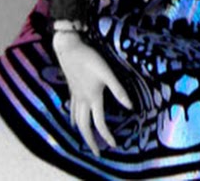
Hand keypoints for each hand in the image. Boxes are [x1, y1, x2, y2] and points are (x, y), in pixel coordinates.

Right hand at [52, 31, 132, 155]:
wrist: (69, 47)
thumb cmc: (89, 58)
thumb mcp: (107, 72)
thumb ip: (118, 89)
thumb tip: (130, 106)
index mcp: (92, 98)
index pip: (99, 122)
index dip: (106, 135)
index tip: (113, 145)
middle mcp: (82, 99)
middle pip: (84, 126)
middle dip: (90, 141)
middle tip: (96, 152)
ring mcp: (75, 95)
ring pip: (76, 119)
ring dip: (81, 131)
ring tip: (85, 138)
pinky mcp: (72, 88)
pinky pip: (72, 109)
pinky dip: (74, 118)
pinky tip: (74, 118)